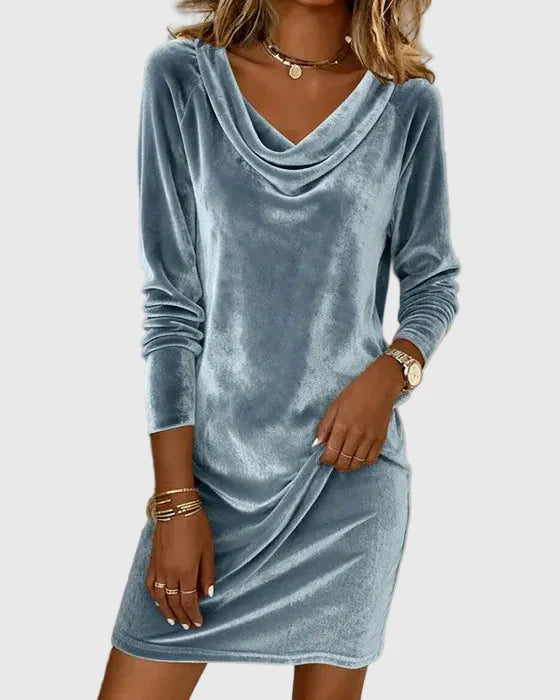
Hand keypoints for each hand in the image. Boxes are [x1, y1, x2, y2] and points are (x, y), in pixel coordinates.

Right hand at [145, 505, 214, 628]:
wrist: (176, 508)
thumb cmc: (196, 526)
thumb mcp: (208, 550)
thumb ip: (207, 574)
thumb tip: (208, 594)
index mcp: (186, 572)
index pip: (189, 602)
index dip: (193, 615)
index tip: (198, 623)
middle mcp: (170, 574)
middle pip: (175, 603)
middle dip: (182, 617)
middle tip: (188, 626)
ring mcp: (158, 568)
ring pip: (160, 598)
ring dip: (166, 611)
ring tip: (173, 620)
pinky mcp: (152, 561)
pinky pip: (150, 585)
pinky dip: (154, 597)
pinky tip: (158, 601)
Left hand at [315, 355, 404, 470]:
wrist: (380, 386)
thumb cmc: (356, 393)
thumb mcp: (335, 406)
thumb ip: (324, 426)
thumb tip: (317, 444)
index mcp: (342, 425)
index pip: (331, 452)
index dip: (325, 460)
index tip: (323, 458)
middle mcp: (356, 434)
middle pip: (343, 460)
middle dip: (335, 464)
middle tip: (333, 461)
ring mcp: (370, 438)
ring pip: (357, 463)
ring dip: (348, 466)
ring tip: (343, 462)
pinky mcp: (381, 439)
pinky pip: (370, 459)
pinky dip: (362, 463)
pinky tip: (357, 459)